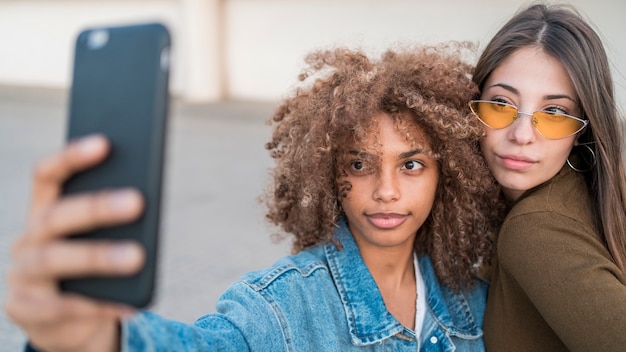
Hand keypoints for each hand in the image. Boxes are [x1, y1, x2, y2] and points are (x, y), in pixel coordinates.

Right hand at [4, 135, 144, 351]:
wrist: (63, 322)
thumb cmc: (90, 270)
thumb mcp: (99, 240)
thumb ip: (113, 221)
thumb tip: (146, 198)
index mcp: (43, 211)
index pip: (47, 175)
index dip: (71, 157)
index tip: (104, 142)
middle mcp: (26, 239)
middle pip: (55, 216)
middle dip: (96, 207)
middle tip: (137, 201)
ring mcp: (21, 275)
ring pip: (54, 259)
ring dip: (98, 256)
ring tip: (137, 257)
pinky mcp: (26, 311)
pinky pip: (63, 307)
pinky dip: (99, 303)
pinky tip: (131, 302)